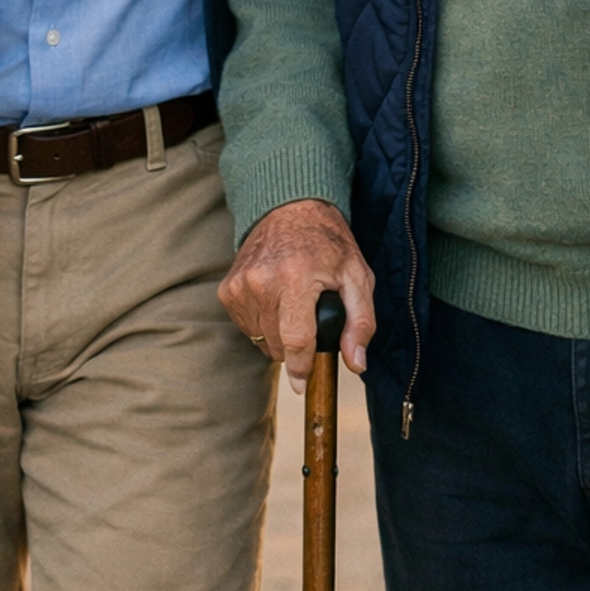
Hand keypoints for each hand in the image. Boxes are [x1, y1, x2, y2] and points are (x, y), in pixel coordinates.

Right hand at [218, 197, 374, 390]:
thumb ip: (360, 321)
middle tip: (310, 320)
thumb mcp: (357, 276)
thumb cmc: (328, 242)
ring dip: (278, 335)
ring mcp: (241, 285)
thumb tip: (356, 363)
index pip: (295, 340)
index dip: (302, 367)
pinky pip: (246, 327)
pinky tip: (276, 302)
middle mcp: (262, 281)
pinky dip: (262, 324)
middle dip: (296, 346)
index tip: (304, 383)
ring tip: (293, 306)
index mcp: (296, 277)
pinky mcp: (228, 289)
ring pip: (260, 339)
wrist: (290, 207)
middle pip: (277, 344)